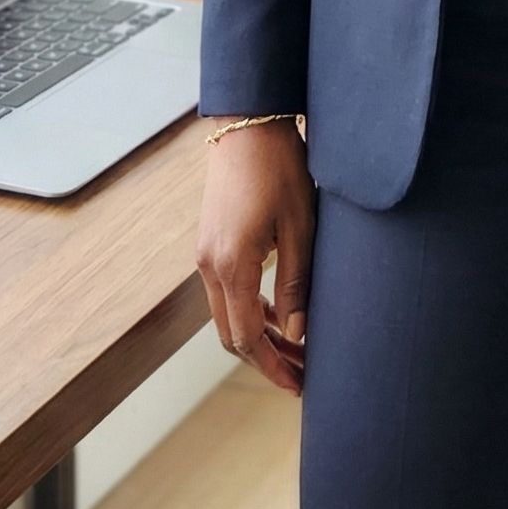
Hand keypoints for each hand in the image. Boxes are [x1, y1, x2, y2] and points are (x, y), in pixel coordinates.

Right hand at [196, 120, 315, 395]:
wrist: (249, 123)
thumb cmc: (280, 168)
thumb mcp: (300, 227)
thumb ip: (296, 283)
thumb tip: (299, 334)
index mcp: (230, 265)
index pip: (246, 337)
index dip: (272, 366)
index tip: (298, 385)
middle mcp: (209, 265)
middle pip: (232, 334)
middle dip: (266, 358)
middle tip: (302, 374)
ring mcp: (205, 254)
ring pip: (228, 314)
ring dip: (259, 336)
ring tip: (296, 350)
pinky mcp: (211, 243)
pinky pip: (227, 291)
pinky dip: (250, 310)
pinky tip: (277, 315)